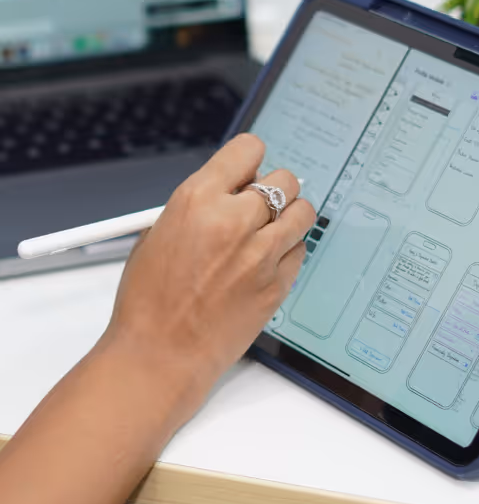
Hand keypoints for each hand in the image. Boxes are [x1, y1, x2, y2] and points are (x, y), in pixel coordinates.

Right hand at [101, 134, 315, 423]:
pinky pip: (301, 250)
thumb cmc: (150, 300)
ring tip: (271, 232)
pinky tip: (267, 263)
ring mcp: (261, 253)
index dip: (250, 161)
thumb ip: (200, 205)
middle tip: (261, 207)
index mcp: (198, 199)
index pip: (248, 149)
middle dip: (274, 190)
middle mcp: (234, 220)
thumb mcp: (159, 233)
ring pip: (303, 212)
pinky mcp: (278, 283)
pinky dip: (289, 252)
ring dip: (290, 217)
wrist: (160, 355)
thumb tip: (230, 189)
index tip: (250, 171)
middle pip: (284, 179)